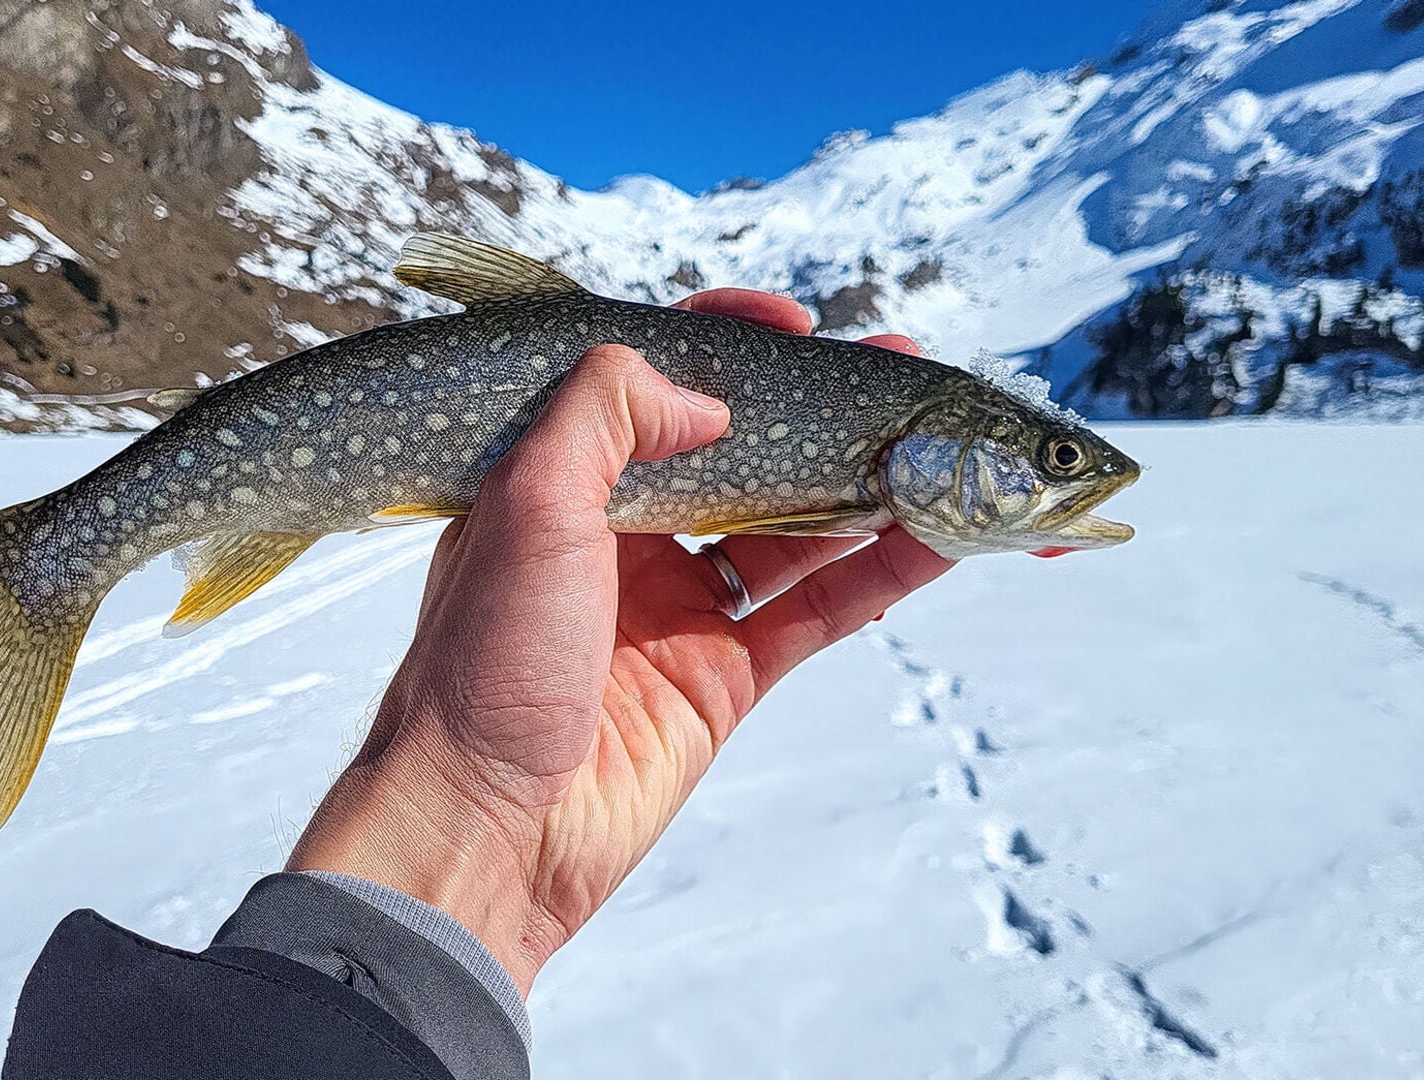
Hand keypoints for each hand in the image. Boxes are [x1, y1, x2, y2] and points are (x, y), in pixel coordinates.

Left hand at [286, 292, 954, 990]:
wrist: (483, 827)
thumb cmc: (480, 663)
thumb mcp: (524, 505)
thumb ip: (605, 414)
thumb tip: (702, 394)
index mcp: (562, 478)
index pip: (656, 382)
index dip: (727, 342)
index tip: (795, 323)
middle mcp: (624, 533)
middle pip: (744, 450)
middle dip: (822, 410)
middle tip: (904, 371)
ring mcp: (680, 604)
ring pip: (795, 527)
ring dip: (870, 484)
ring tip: (943, 439)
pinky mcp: (724, 674)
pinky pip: (819, 608)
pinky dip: (882, 572)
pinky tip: (942, 534)